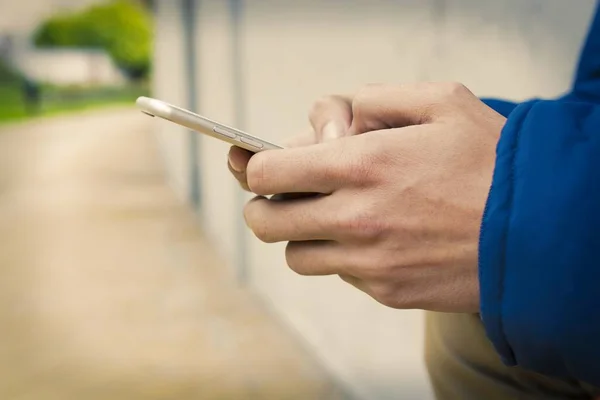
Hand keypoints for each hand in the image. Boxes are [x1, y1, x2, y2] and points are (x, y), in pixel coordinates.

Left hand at [243, 83, 505, 312]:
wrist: (542, 230)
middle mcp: (356, 216)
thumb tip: (334, 120)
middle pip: (265, 221)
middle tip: (279, 197)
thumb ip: (376, 100)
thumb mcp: (441, 102)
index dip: (253, 166)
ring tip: (331, 217)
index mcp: (362, 163)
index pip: (267, 172)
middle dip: (263, 206)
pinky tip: (375, 239)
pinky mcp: (386, 290)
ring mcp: (369, 260)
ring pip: (296, 256)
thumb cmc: (494, 161)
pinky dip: (342, 257)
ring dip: (301, 235)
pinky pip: (340, 275)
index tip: (258, 164)